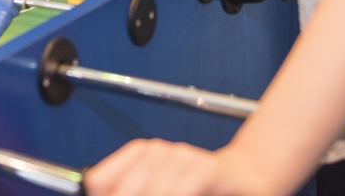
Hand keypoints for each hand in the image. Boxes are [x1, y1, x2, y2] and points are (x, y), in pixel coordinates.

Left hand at [84, 141, 268, 195]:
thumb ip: (131, 188)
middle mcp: (158, 152)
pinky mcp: (207, 170)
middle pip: (125, 188)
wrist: (247, 178)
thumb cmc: (202, 190)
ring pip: (154, 191)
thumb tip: (98, 192)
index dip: (101, 194)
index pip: (100, 179)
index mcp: (140, 156)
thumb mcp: (161, 189)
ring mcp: (184, 159)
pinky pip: (182, 190)